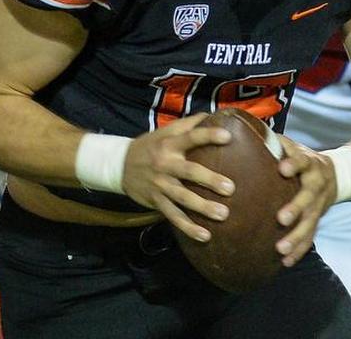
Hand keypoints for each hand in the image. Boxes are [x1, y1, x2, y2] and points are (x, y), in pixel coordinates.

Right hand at [121, 114, 235, 242]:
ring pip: (183, 198)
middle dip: (210, 180)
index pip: (191, 137)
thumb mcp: (165, 131)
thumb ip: (189, 124)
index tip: (228, 136)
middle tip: (230, 188)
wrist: (120, 165)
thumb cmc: (151, 146)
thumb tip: (215, 115)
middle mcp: (165, 164)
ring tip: (223, 214)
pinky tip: (205, 235)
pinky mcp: (156, 202)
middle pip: (189, 172)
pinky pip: (173, 216)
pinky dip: (188, 227)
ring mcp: (160, 185)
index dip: (208, 135)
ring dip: (202, 207)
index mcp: (169, 144)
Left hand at [274, 136, 337, 266]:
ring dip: (296, 237)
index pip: (301, 161)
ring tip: (280, 249)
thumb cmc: (304, 160)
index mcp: (309, 164)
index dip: (293, 164)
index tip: (282, 169)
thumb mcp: (295, 147)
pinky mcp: (318, 220)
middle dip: (295, 208)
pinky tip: (286, 262)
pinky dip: (299, 250)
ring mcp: (318, 205)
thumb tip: (247, 132)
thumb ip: (275, 143)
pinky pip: (310, 237)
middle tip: (281, 219)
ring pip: (310, 223)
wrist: (337, 175)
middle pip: (307, 198)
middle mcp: (316, 185)